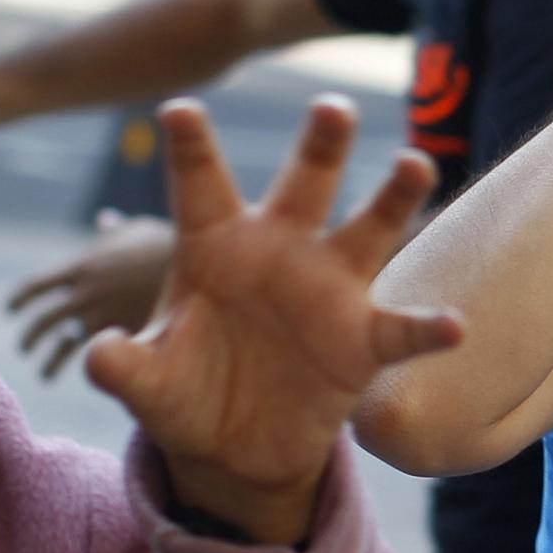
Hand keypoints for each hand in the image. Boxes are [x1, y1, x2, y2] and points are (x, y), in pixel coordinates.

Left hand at [9, 212, 174, 379]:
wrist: (203, 266)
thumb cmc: (170, 244)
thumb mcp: (139, 229)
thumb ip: (115, 231)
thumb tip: (104, 221)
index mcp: (81, 266)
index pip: (34, 287)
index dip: (19, 299)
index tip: (10, 310)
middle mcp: (84, 294)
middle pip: (43, 321)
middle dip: (29, 338)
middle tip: (24, 348)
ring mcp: (104, 317)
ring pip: (64, 346)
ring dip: (49, 364)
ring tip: (45, 376)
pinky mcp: (125, 337)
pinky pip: (97, 357)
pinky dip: (90, 367)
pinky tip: (91, 374)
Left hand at [86, 96, 462, 545]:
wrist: (235, 445)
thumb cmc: (183, 393)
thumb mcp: (146, 384)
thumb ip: (123, 368)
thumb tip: (99, 354)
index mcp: (215, 246)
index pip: (200, 187)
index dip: (190, 148)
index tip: (177, 110)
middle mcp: (281, 251)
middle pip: (304, 185)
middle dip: (321, 144)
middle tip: (332, 107)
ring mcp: (330, 291)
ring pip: (369, 230)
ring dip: (393, 197)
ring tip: (415, 165)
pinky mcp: (365, 340)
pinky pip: (403, 330)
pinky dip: (429, 328)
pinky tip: (453, 326)